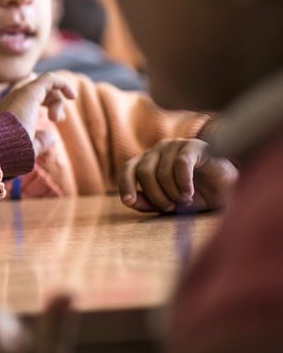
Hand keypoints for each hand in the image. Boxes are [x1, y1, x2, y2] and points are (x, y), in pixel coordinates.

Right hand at [0, 72, 76, 155]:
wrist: (2, 147)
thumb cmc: (13, 151)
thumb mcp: (29, 147)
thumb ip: (40, 140)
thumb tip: (51, 135)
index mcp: (10, 109)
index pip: (30, 96)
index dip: (48, 103)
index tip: (55, 120)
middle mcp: (13, 99)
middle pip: (39, 88)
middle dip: (54, 100)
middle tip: (59, 119)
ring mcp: (20, 93)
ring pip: (45, 85)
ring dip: (58, 100)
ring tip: (59, 118)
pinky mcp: (30, 91)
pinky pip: (49, 79)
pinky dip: (63, 84)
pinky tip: (72, 96)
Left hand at [120, 139, 237, 212]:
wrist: (226, 191)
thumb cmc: (194, 196)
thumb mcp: (167, 203)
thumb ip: (147, 201)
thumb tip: (129, 200)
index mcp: (147, 161)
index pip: (128, 168)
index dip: (125, 184)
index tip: (128, 201)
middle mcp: (158, 150)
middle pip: (144, 172)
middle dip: (156, 195)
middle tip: (170, 207)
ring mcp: (175, 145)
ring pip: (162, 171)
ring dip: (172, 192)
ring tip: (185, 200)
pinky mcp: (193, 146)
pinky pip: (180, 164)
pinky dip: (183, 182)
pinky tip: (189, 193)